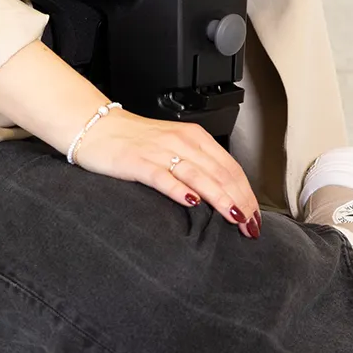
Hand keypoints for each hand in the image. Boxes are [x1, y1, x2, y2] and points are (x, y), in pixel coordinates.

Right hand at [73, 106, 260, 237]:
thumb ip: (198, 165)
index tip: (255, 216)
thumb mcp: (174, 146)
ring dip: (219, 197)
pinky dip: (178, 189)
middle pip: (219, 173)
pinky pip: (162, 176)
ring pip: (197, 174)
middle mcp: (181, 141)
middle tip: (250, 226)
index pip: (230, 167)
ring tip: (233, 217)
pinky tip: (190, 202)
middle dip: (239, 200)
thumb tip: (225, 194)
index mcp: (194, 137)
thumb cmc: (136, 140)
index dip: (246, 192)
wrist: (97, 127)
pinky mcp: (137, 162)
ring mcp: (159, 151)